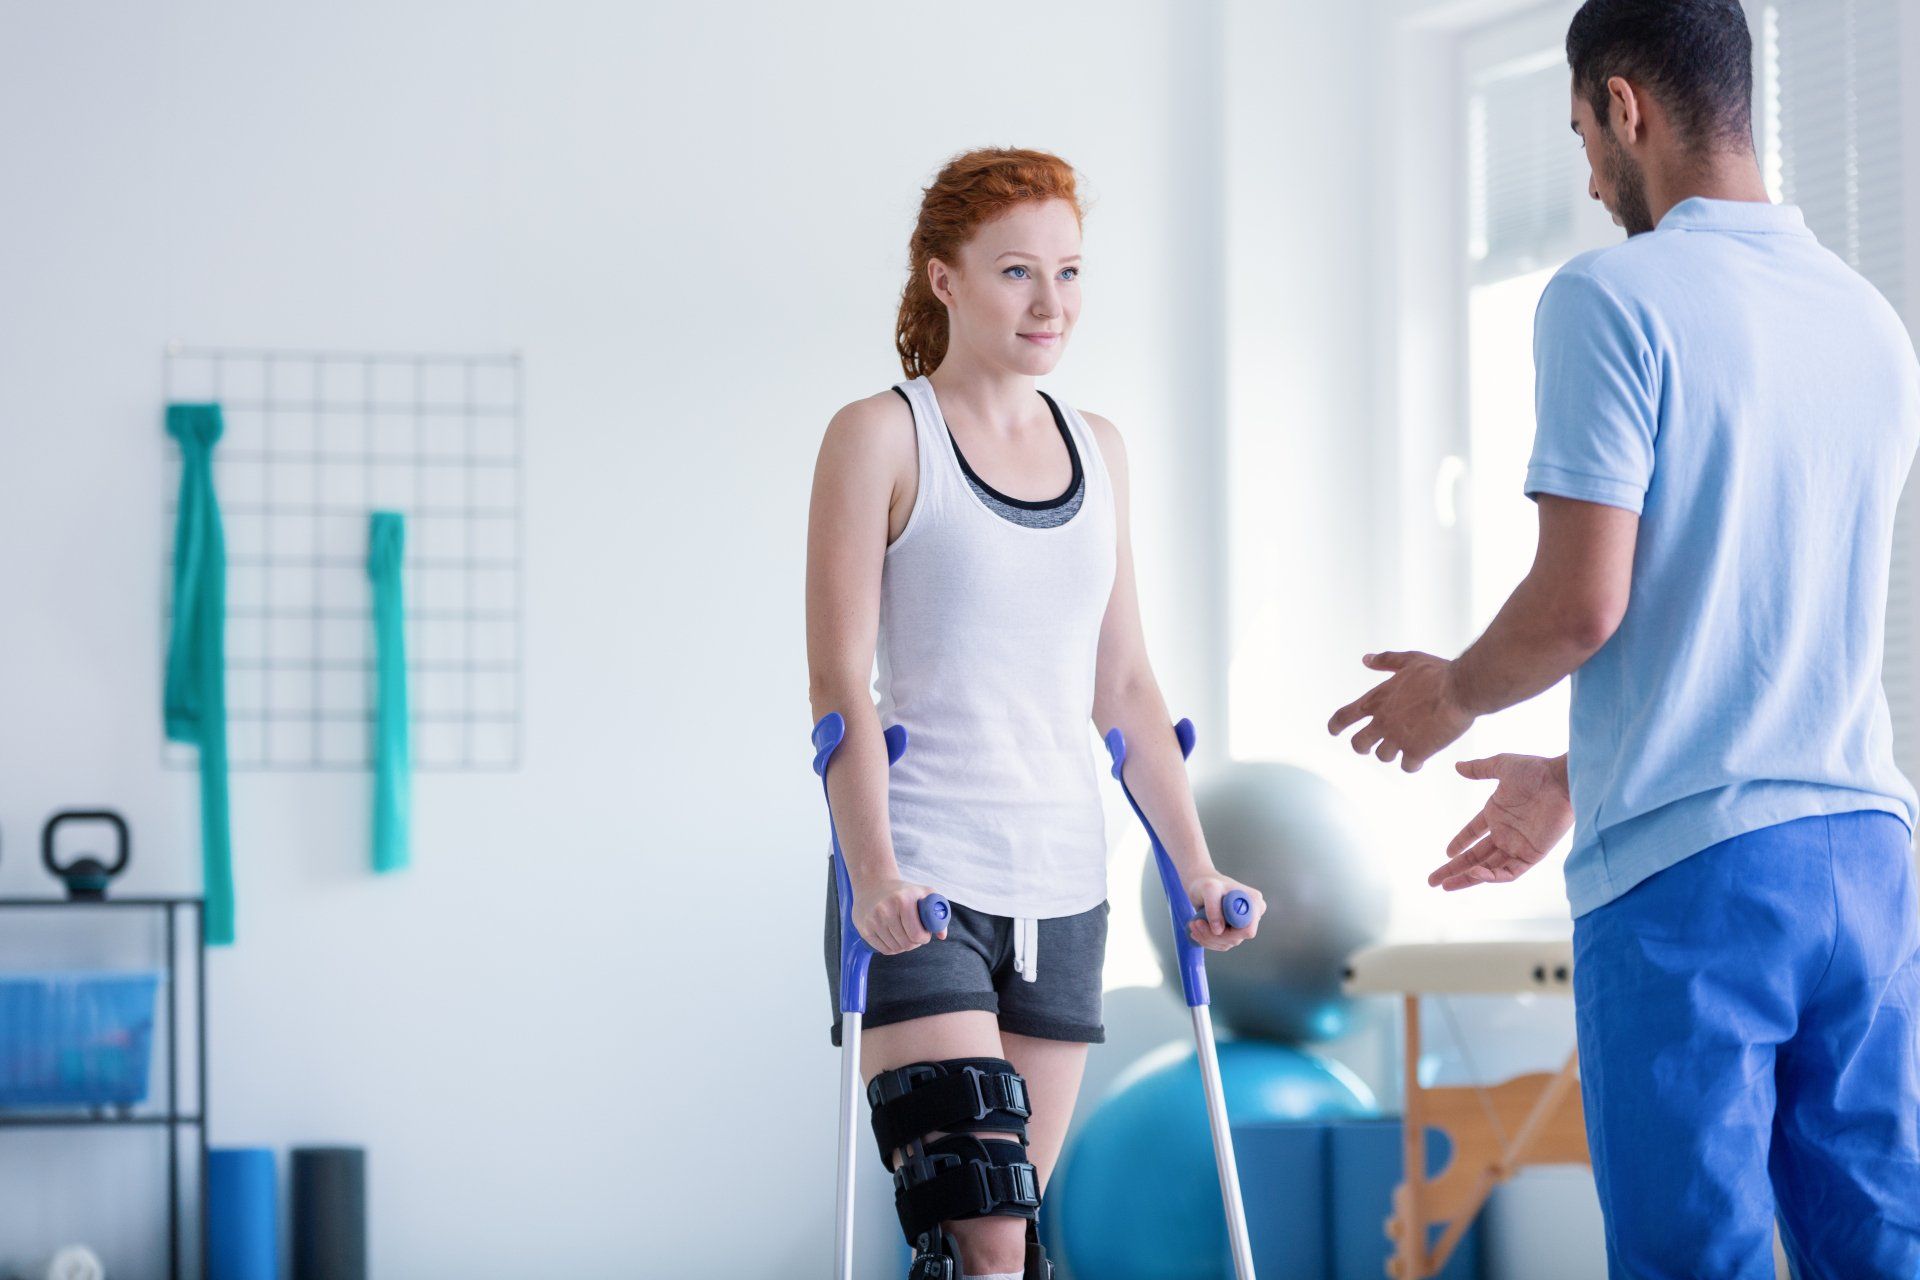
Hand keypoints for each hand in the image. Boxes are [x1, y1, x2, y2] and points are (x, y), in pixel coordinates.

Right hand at [852, 877, 948, 954]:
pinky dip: (891, 948)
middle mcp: (886, 909)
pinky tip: (893, 938)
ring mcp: (873, 920)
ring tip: (904, 935)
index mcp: (903, 900)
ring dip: (903, 946)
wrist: (872, 883)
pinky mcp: (864, 928)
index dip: (924, 938)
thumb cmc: (903, 891)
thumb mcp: (924, 893)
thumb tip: (942, 936)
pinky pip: (883, 949)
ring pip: (895, 948)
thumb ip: (938, 913)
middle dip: (914, 943)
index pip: (916, 934)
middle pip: (906, 944)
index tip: (924, 933)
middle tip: (914, 936)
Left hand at [1182, 871, 1265, 952]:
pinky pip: (1221, 943)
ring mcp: (1243, 925)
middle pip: (1236, 938)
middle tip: (1195, 924)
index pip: (1247, 929)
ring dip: (1207, 937)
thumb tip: (1218, 930)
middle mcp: (1253, 915)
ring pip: (1227, 943)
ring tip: (1193, 923)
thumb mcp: (1209, 888)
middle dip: (1213, 935)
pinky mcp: (1233, 932)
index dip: (1229, 932)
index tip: (1209, 924)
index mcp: (1254, 903)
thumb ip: (1214, 907)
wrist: (1201, 886)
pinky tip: (1197, 929)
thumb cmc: (1207, 883)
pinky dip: (1207, 939)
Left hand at [1327, 651, 1474, 771]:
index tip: (1334, 731)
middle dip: (1362, 746)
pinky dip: (1412, 764)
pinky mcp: (1417, 751)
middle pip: (1358, 744)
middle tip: (1370, 746)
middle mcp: (1383, 721)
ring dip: (1392, 753)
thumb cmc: (1438, 673)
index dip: (1336, 726)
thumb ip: (1386, 661)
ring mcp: (1398, 738)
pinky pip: (1406, 767)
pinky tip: (1419, 758)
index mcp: (1378, 699)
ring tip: (1403, 747)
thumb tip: (1366, 659)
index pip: (1344, 716)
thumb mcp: (1409, 660)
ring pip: (1383, 757)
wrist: (1461, 689)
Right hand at [1427, 754, 1572, 890]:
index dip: (1460, 843)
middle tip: (1432, 880)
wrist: (1562, 780)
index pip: (1473, 834)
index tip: (1446, 853)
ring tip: (1446, 885)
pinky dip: (1492, 876)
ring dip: (1468, 878)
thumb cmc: (1536, 771)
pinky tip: (1476, 874)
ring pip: (1489, 869)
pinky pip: (1509, 872)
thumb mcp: (1502, 765)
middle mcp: (1505, 833)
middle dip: (1453, 870)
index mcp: (1496, 814)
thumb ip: (1479, 768)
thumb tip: (1457, 766)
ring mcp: (1517, 846)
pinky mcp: (1531, 855)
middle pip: (1475, 857)